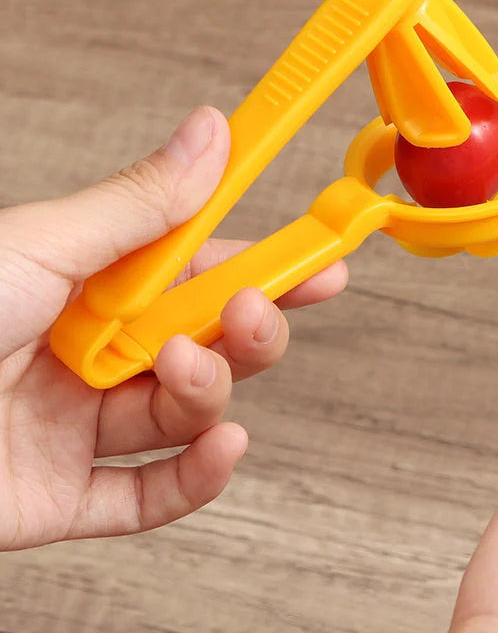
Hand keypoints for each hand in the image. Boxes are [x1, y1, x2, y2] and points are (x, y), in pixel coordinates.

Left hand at [0, 106, 346, 550]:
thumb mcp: (38, 247)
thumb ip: (139, 206)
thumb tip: (211, 132)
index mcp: (78, 287)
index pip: (192, 273)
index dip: (264, 266)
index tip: (323, 259)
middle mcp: (82, 355)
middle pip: (201, 346)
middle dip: (245, 331)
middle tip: (254, 310)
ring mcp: (72, 430)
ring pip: (182, 418)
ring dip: (207, 393)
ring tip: (183, 374)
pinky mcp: (59, 500)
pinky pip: (148, 497)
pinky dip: (196, 479)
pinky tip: (223, 448)